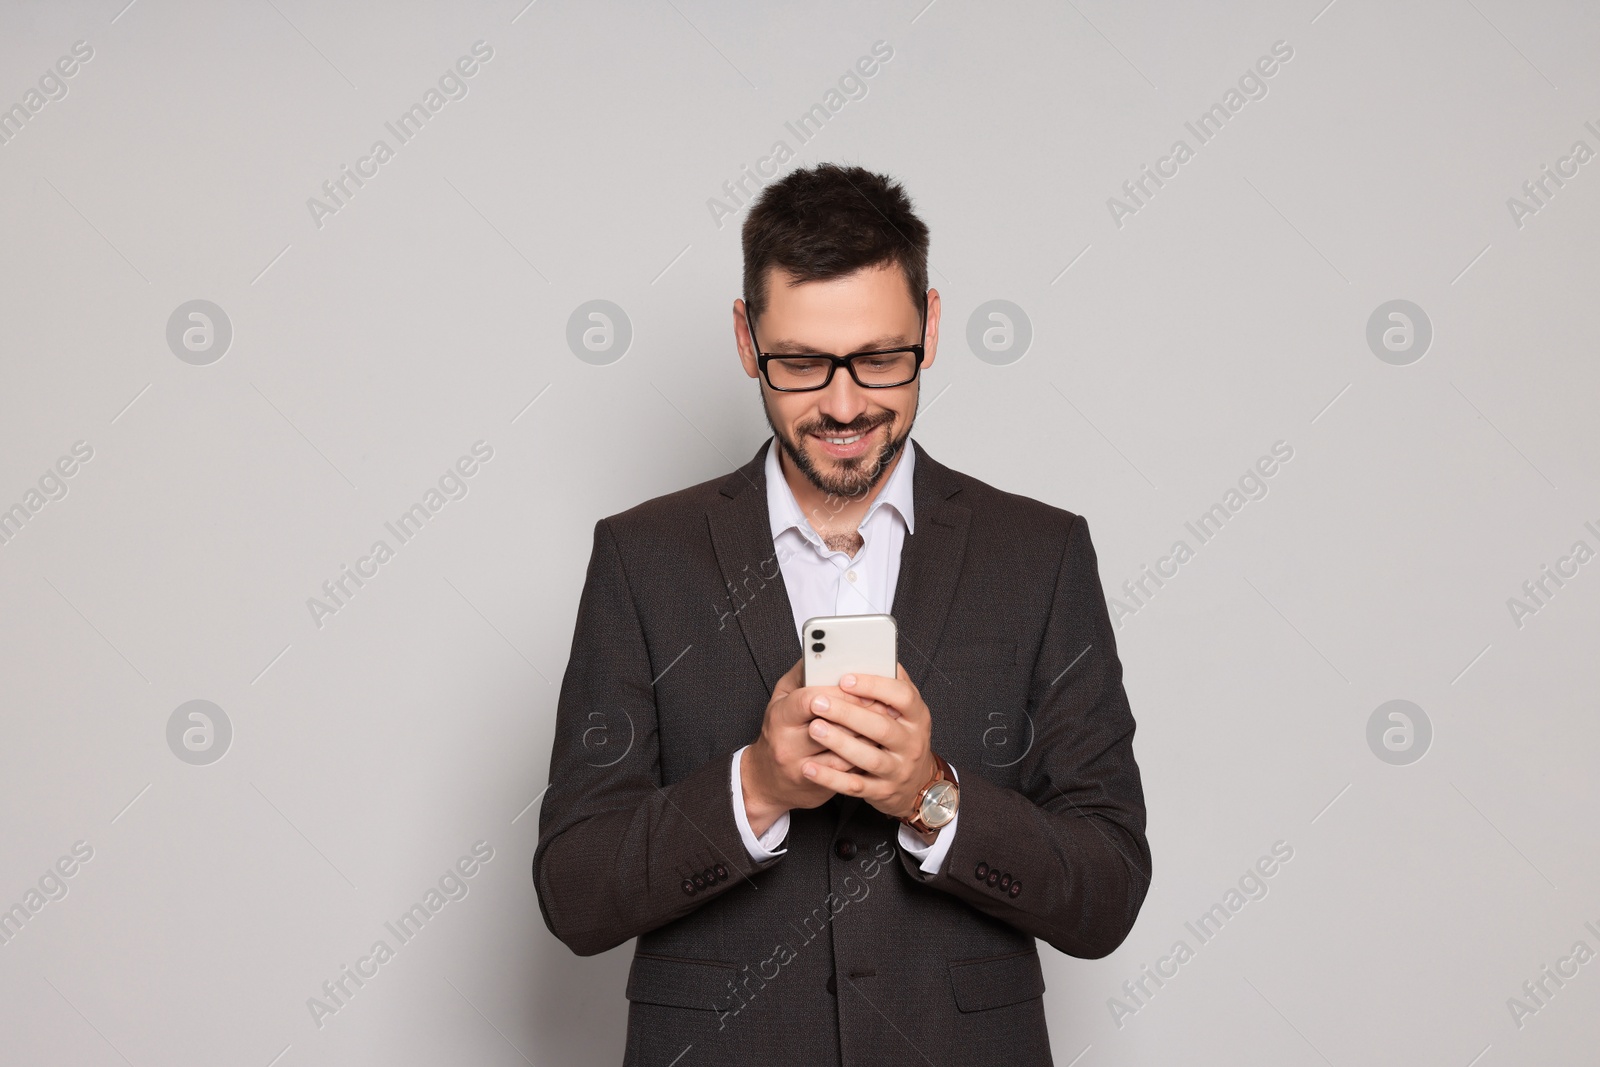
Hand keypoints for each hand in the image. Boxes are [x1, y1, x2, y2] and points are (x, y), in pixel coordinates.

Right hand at [741, 658, 874, 833]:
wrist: (767, 781)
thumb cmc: (780, 730)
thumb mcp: (782, 697)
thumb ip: (803, 673)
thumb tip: (828, 650)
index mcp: (779, 717)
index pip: (808, 700)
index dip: (836, 692)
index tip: (856, 684)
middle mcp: (787, 745)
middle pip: (831, 727)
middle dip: (861, 713)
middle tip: (884, 702)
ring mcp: (802, 770)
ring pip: (845, 753)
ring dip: (869, 737)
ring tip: (888, 721)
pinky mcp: (817, 790)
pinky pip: (848, 774)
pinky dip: (866, 757)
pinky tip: (879, 745)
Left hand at [800, 663, 937, 824]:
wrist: (913, 784)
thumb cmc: (900, 735)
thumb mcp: (903, 709)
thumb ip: (887, 683)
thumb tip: (865, 655)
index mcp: (917, 716)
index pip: (902, 696)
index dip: (875, 686)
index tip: (846, 679)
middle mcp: (912, 743)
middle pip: (881, 726)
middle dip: (847, 713)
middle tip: (817, 701)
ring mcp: (898, 770)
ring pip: (868, 757)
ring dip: (839, 743)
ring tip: (813, 729)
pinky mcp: (882, 791)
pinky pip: (854, 785)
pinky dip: (831, 777)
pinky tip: (809, 768)